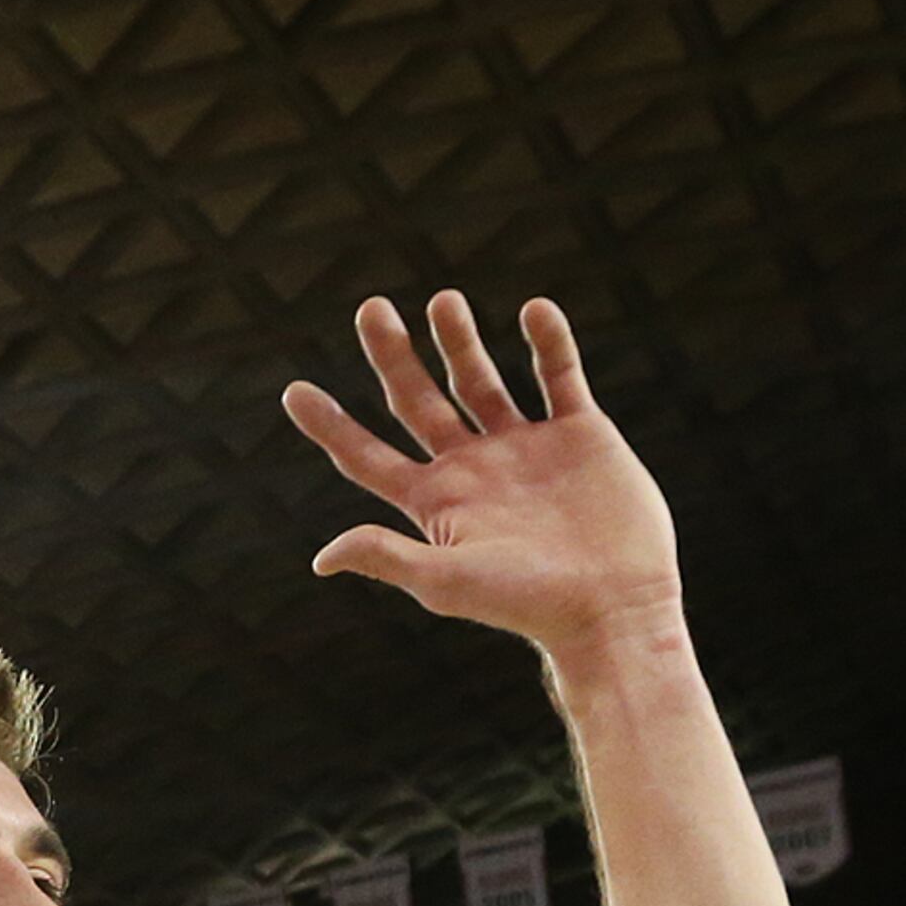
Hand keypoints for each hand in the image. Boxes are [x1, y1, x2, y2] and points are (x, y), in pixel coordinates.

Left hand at [283, 294, 682, 664]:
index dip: (330, 425)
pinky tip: (533, 310)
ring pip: (481, 380)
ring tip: (443, 300)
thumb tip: (321, 558)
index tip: (294, 391)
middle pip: (418, 401)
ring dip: (460, 341)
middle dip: (393, 356)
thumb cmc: (525, 603)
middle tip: (370, 308)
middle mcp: (472, 468)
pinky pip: (559, 377)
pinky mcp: (580, 435)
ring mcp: (524, 448)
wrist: (611, 606)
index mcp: (433, 501)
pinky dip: (549, 342)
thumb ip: (386, 555)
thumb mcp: (445, 582)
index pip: (366, 456)